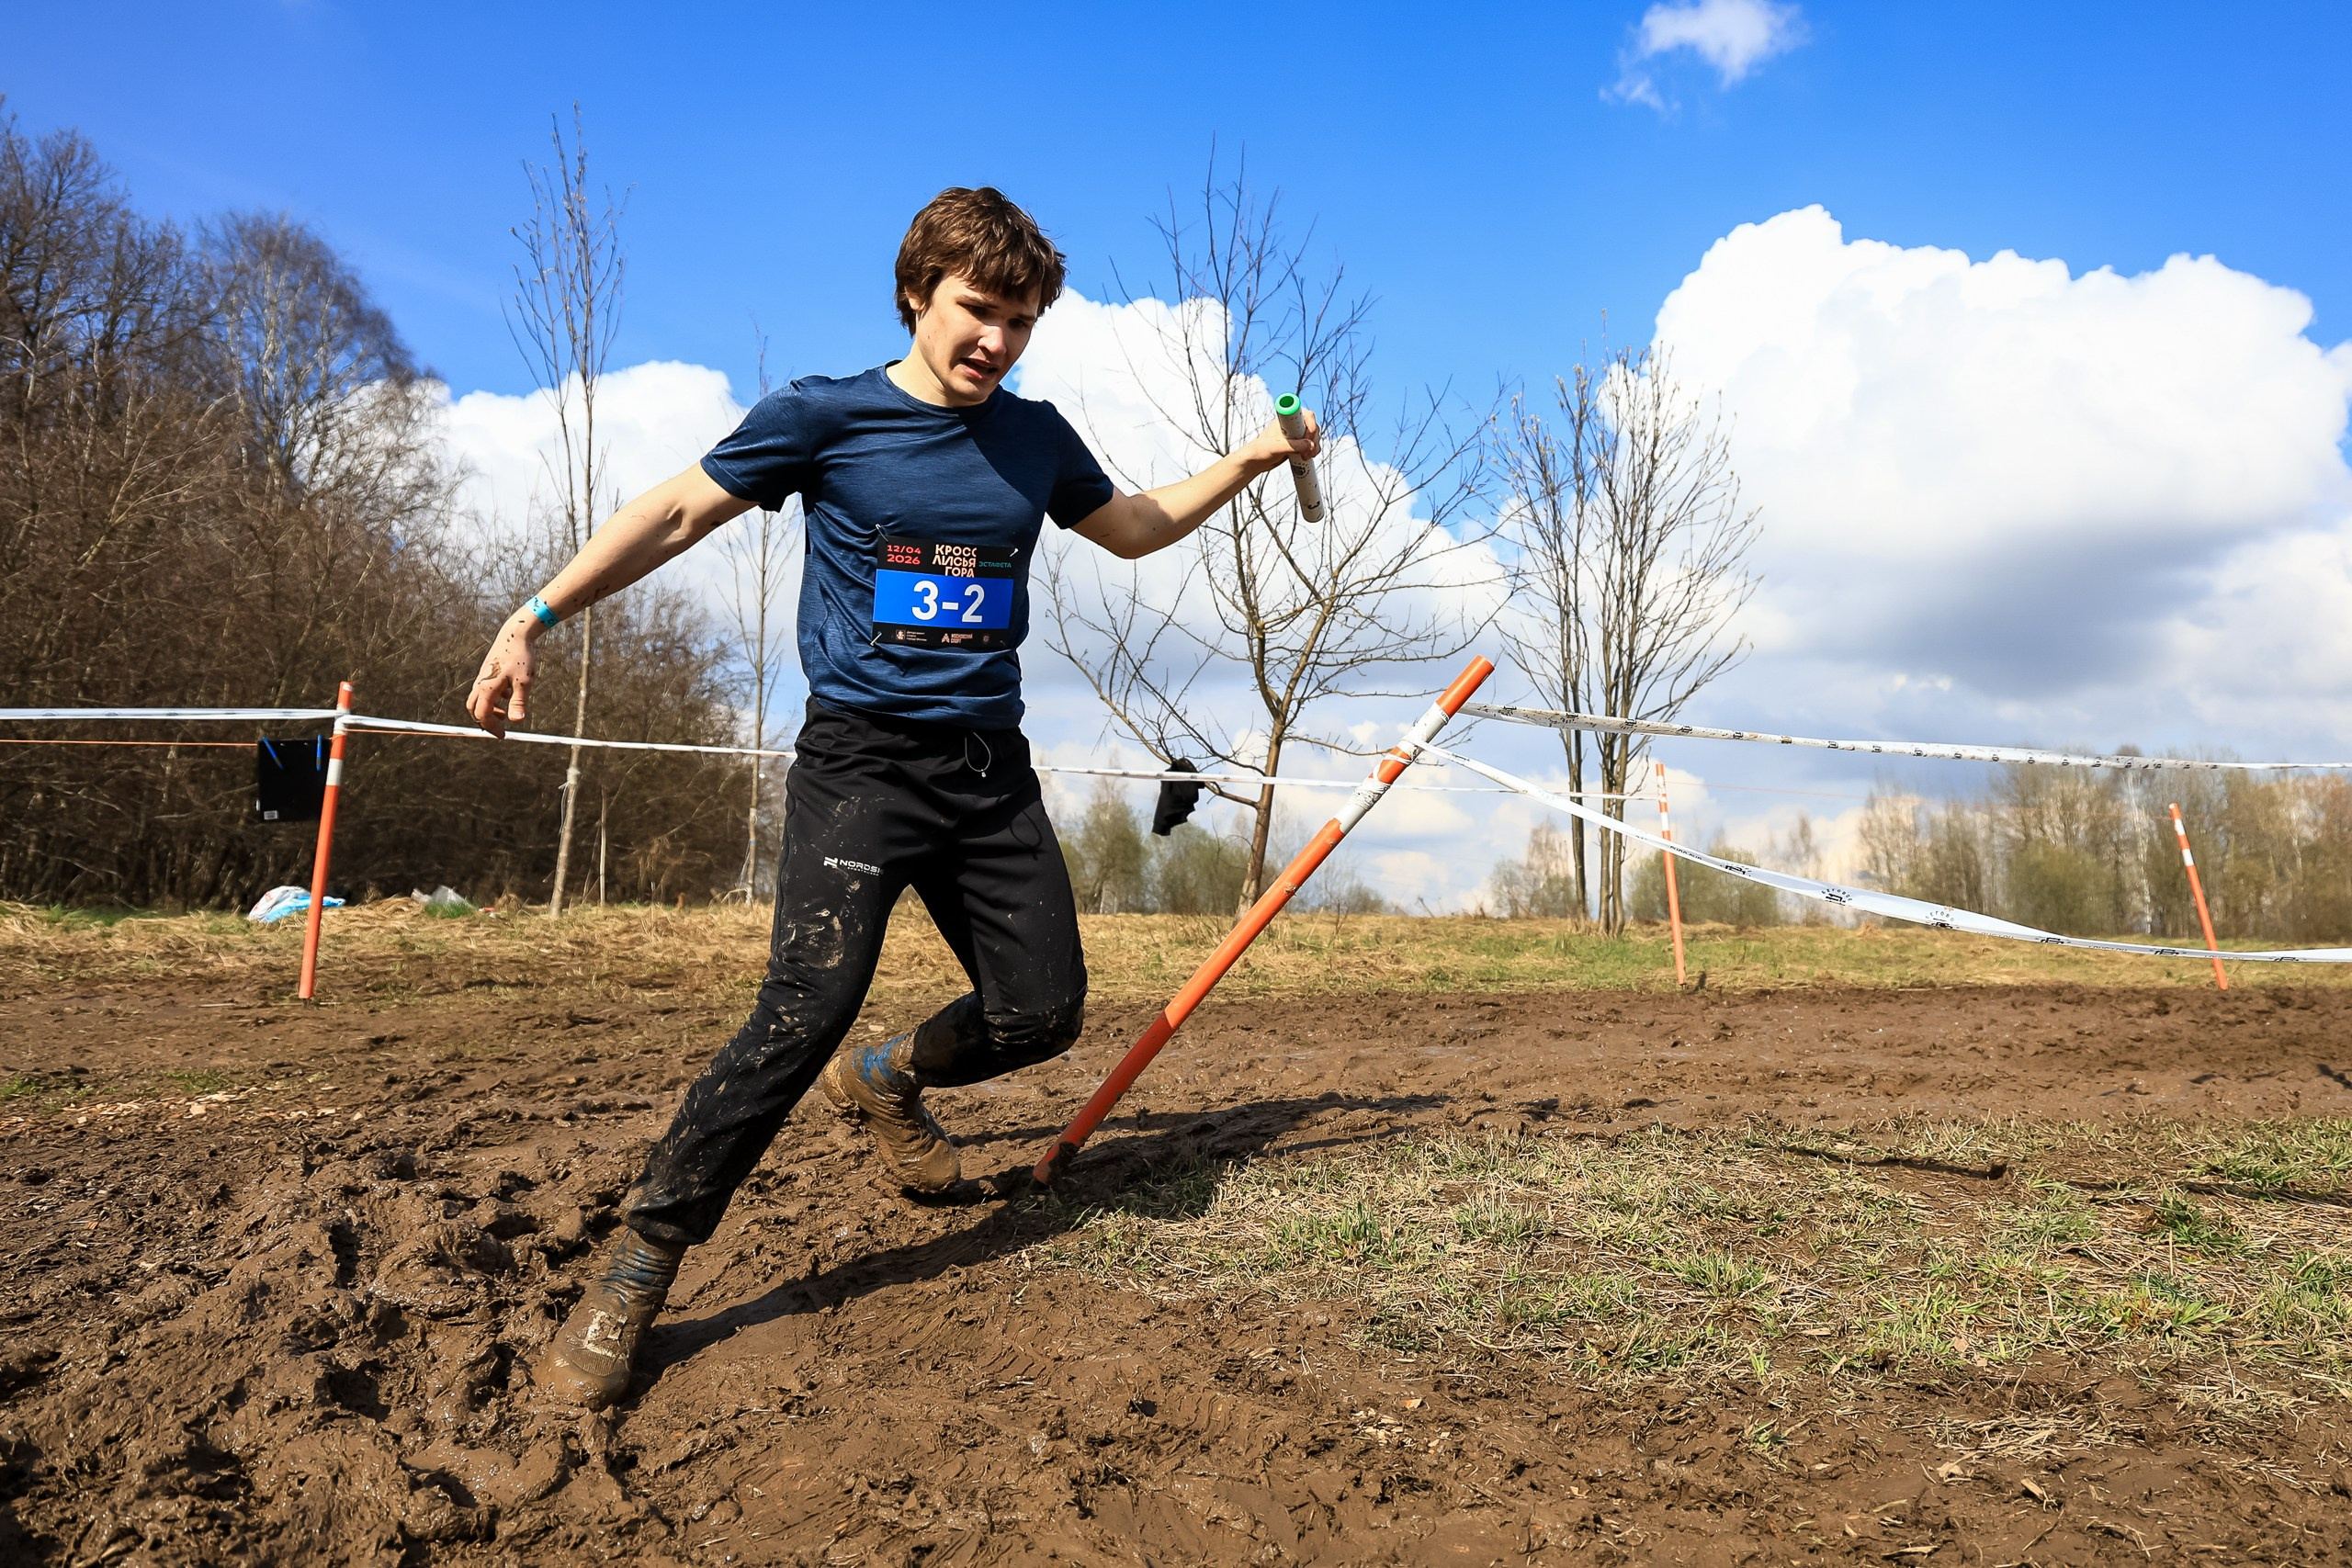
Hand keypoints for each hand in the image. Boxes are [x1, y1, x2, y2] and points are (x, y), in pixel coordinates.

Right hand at [467, 613, 540, 737]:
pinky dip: (492, 698)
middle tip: (500, 728)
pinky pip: (484, 690)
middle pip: (473, 709)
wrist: (516, 634)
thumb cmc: (521, 657)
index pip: (482, 715)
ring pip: (478, 699)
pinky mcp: (487, 672)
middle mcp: (480, 683)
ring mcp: (482, 676)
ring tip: (504, 714)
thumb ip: (519, 702)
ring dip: (488, 710)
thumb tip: (516, 721)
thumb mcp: (524, 682)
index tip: (503, 735)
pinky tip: (508, 695)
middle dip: (485, 721)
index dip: (491, 728)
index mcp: (487, 688)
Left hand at [1239, 406, 1320, 475]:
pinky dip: (1313, 451)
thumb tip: (1311, 445)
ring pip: (1313, 436)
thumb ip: (1294, 446)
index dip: (1311, 425)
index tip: (1307, 437)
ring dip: (1314, 446)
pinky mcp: (1297, 444)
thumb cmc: (1261, 450)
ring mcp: (1296, 435)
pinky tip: (1307, 457)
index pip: (1306, 414)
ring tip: (1306, 457)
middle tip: (1307, 451)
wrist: (1255, 461)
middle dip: (1314, 439)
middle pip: (1313, 426)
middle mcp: (1293, 425)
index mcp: (1287, 419)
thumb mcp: (1278, 447)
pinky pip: (1311, 445)